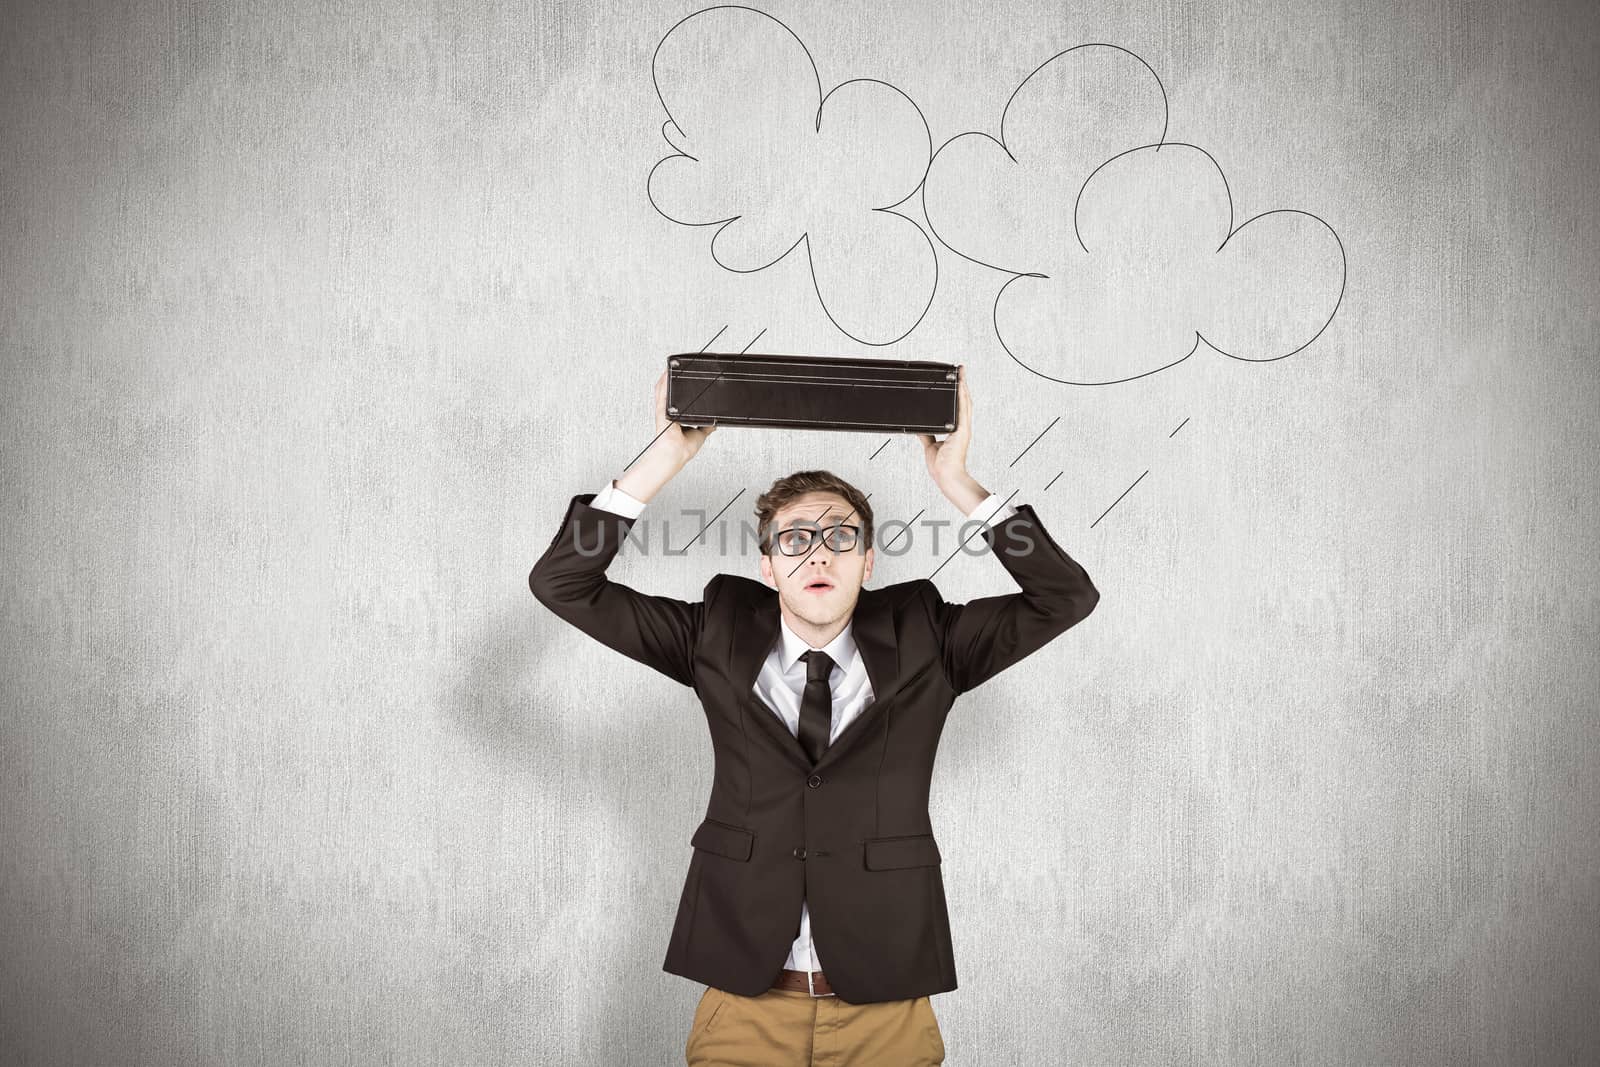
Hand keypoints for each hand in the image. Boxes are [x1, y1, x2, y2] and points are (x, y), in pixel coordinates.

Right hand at [653, 368, 716, 461]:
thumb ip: (707, 427)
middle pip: (669, 392)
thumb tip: (714, 423)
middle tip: (677, 369)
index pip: (678, 400)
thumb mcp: (701, 434)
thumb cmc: (684, 448)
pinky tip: (666, 374)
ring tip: (671, 366)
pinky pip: (662, 395)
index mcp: (676, 418)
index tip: (686, 382)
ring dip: (666, 379)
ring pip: (663, 391)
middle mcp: (669, 413)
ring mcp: (664, 411)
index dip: (681, 391)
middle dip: (671, 380)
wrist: (677, 453)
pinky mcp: (662, 411)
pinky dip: (663, 383)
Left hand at [917, 364, 972, 489]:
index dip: (957, 394)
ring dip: (963, 387)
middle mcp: (961, 428)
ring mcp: (963, 429)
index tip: (955, 382)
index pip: (957, 408)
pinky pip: (962, 410)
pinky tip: (960, 386)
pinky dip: (962, 397)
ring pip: (965, 402)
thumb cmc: (941, 466)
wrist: (946, 475)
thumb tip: (919, 428)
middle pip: (964, 402)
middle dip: (962, 386)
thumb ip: (926, 435)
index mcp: (954, 431)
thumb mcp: (930, 446)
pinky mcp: (962, 431)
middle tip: (960, 371)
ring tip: (960, 373)